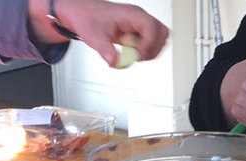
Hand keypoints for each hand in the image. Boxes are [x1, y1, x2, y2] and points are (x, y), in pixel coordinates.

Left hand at [35, 0, 168, 67]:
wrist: (83, 13)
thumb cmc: (88, 19)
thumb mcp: (94, 37)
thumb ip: (105, 50)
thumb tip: (114, 62)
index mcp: (131, 14)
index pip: (151, 26)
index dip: (149, 44)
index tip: (139, 56)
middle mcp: (138, 17)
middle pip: (161, 32)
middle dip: (153, 49)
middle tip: (137, 58)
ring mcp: (140, 24)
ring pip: (160, 37)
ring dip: (151, 50)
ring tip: (135, 56)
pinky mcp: (138, 31)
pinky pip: (151, 41)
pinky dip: (146, 50)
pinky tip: (132, 53)